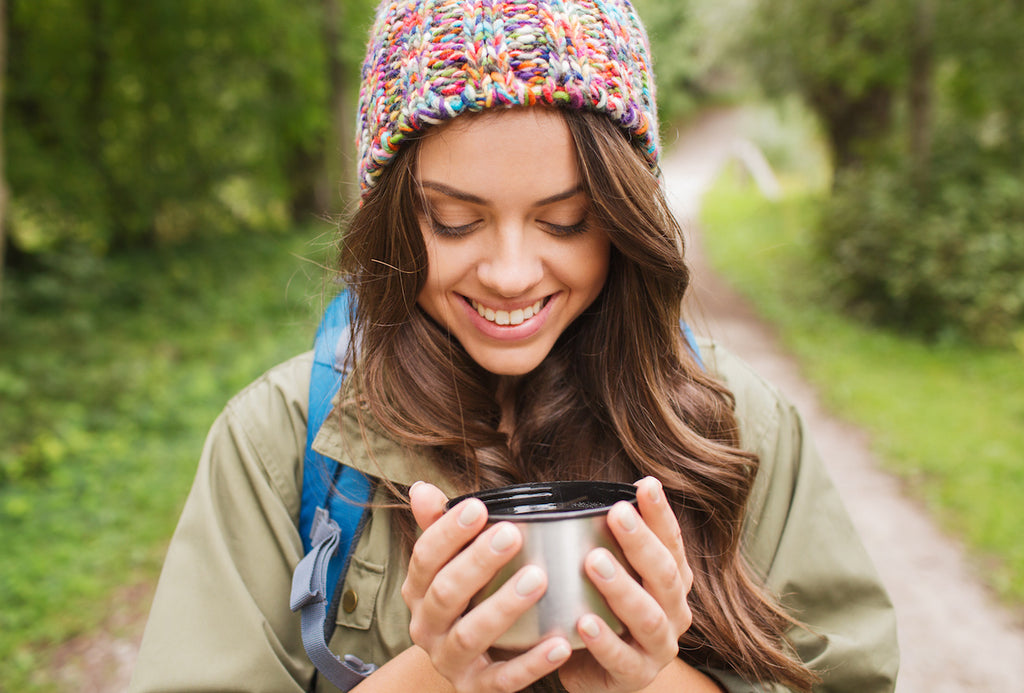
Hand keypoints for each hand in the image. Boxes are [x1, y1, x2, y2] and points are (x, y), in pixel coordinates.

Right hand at [401, 482, 572, 691]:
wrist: (462, 667)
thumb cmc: (463, 603)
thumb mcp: (447, 567)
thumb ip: (439, 528)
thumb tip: (421, 488)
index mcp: (418, 591)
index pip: (425, 558)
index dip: (448, 532)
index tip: (479, 507)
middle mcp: (427, 627)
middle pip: (446, 593)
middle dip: (478, 563)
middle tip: (512, 535)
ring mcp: (450, 661)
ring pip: (471, 635)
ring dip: (504, 606)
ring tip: (538, 578)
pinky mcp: (477, 689)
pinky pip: (504, 679)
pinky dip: (532, 663)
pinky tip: (560, 643)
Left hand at [558, 476, 694, 692]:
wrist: (602, 675)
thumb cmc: (606, 614)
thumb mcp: (613, 577)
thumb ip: (608, 543)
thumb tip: (584, 494)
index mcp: (671, 582)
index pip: (671, 542)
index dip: (660, 514)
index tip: (645, 484)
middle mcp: (674, 612)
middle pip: (664, 575)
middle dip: (641, 542)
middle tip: (617, 512)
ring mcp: (658, 648)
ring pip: (648, 617)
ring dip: (622, 587)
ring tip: (594, 561)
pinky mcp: (636, 677)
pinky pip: (621, 659)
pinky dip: (604, 640)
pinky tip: (584, 622)